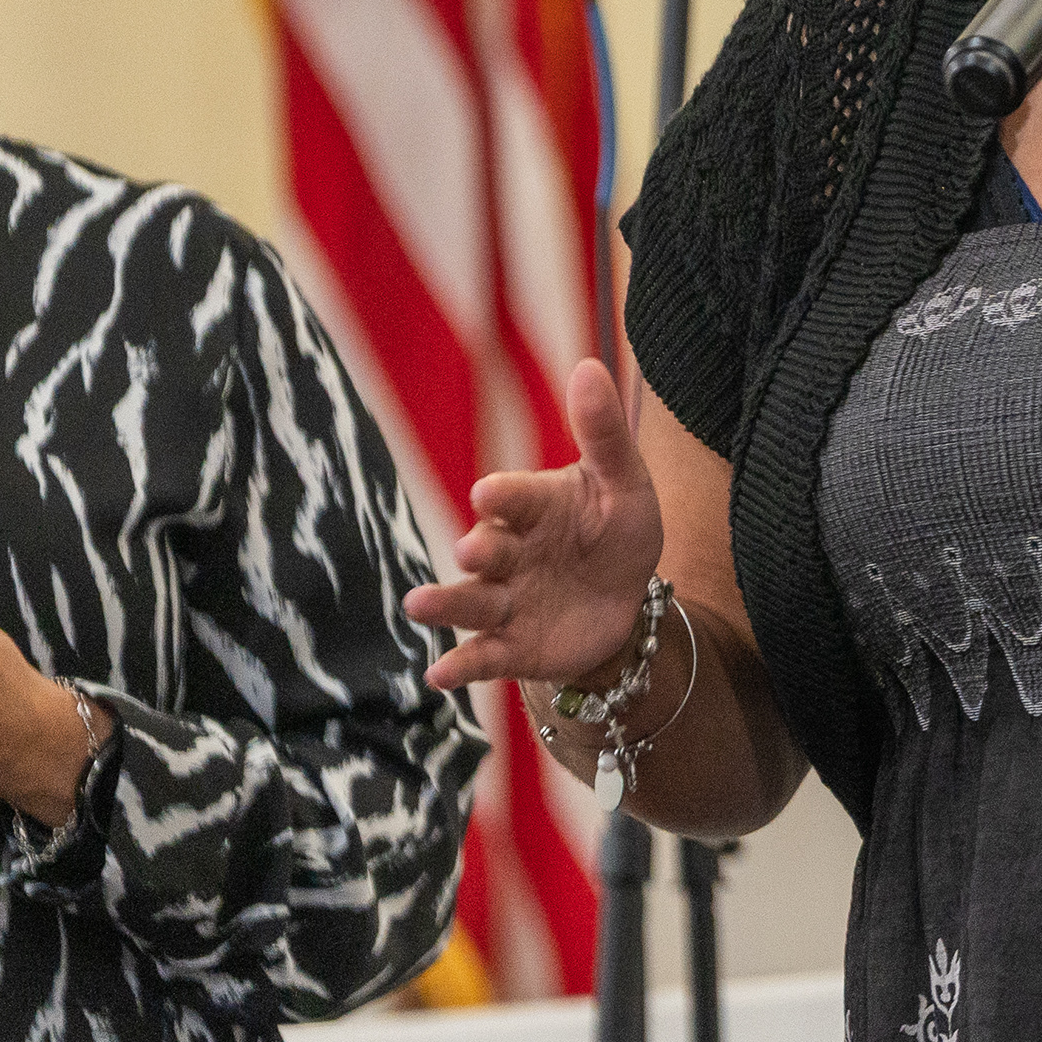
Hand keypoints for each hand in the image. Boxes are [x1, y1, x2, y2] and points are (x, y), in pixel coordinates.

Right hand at [409, 358, 668, 695]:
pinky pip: (481, 656)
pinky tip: (440, 676)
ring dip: (446, 605)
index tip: (492, 494)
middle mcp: (508, 553)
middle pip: (487, 550)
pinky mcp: (510, 646)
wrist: (624, 599)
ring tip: (418, 606)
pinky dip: (461, 665)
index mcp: (532, 507)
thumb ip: (603, 434)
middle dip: (479, 550)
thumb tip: (591, 366)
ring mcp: (505, 601)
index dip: (504, 497)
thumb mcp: (623, 484)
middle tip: (473, 551)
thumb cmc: (614, 530)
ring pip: (471, 602)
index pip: (514, 498)